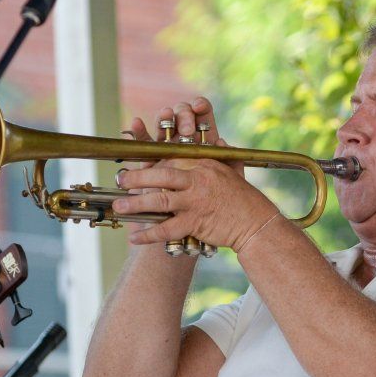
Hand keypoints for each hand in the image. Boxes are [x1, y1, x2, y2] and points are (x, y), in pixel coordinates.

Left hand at [113, 96, 278, 252]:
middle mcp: (197, 179)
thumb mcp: (233, 170)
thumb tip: (220, 140)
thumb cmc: (244, 198)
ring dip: (135, 203)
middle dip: (137, 177)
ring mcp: (195, 201)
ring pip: (159, 200)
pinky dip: (149, 233)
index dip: (153, 162)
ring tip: (119, 205)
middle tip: (120, 179)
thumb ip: (223, 155)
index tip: (138, 165)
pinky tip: (135, 237)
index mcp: (203, 164)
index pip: (173, 159)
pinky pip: (166, 227)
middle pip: (160, 175)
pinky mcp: (195, 222)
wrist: (256, 223)